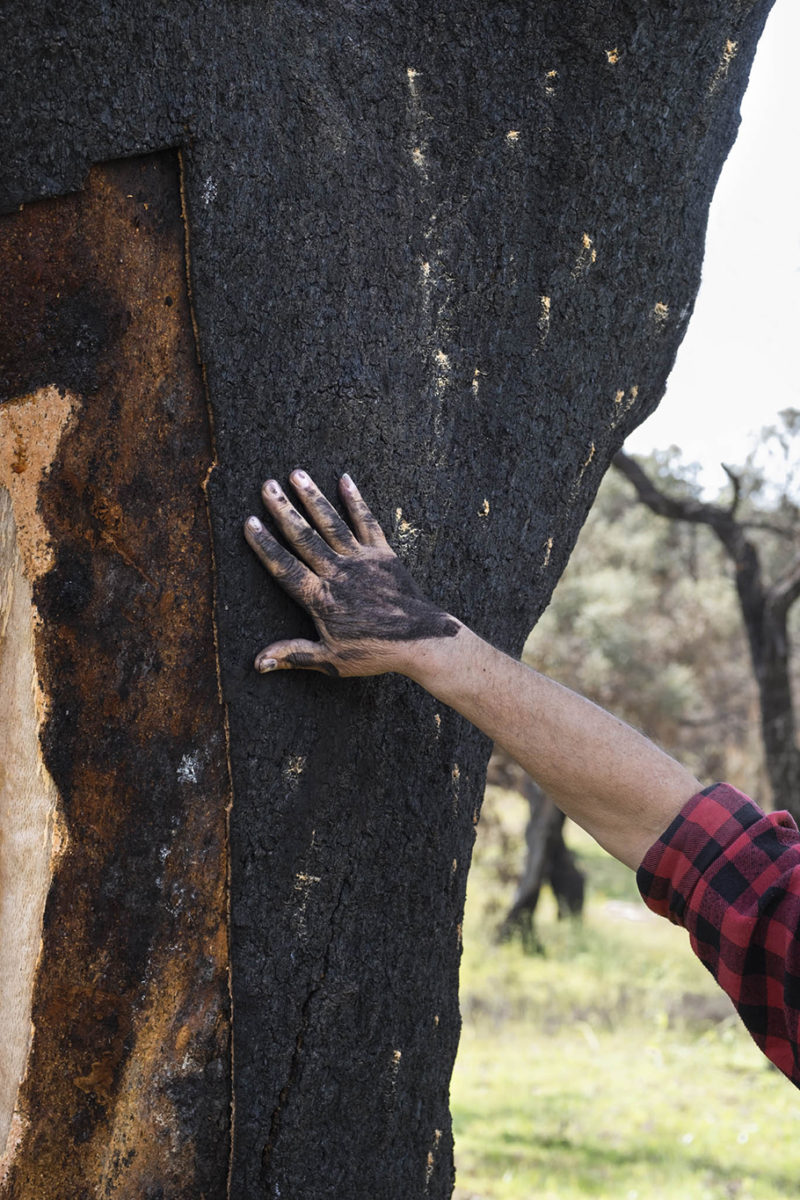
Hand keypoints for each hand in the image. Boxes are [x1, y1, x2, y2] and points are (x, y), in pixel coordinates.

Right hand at [244, 470, 460, 676]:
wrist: (421, 640)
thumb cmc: (375, 651)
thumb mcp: (331, 661)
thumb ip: (294, 655)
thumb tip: (258, 664)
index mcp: (322, 599)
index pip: (286, 569)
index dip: (266, 546)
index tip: (250, 522)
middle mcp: (339, 573)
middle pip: (306, 538)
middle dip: (284, 511)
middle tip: (266, 485)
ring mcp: (362, 560)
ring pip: (332, 524)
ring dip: (313, 498)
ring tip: (297, 474)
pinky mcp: (383, 554)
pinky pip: (367, 522)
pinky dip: (356, 500)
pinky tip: (344, 479)